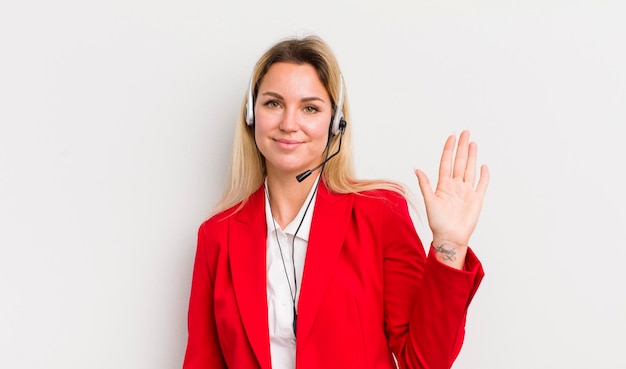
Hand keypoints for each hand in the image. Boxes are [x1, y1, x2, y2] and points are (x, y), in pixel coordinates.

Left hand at [414, 131, 488, 266]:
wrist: (450, 237)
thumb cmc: (437, 222)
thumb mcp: (429, 201)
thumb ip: (425, 184)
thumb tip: (416, 168)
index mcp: (443, 185)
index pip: (447, 162)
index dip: (449, 149)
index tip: (451, 136)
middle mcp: (455, 186)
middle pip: (459, 162)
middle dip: (462, 147)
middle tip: (464, 132)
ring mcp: (466, 192)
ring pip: (470, 169)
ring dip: (472, 156)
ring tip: (472, 143)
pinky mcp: (476, 199)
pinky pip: (482, 184)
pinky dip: (484, 175)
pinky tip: (483, 166)